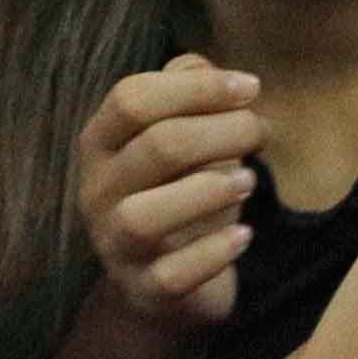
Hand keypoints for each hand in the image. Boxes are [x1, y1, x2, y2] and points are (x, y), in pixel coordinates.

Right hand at [77, 58, 267, 336]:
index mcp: (102, 143)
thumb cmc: (182, 194)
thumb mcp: (185, 136)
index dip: (197, 88)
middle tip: (260, 132)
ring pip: (143, 216)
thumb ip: (189, 94)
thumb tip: (205, 67)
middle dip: (220, 132)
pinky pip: (171, 275)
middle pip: (155, 148)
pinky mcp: (144, 291)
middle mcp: (97, 192)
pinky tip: (244, 235)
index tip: (251, 88)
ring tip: (249, 182)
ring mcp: (115, 245)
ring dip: (207, 191)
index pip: (133, 99)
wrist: (169, 286)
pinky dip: (213, 253)